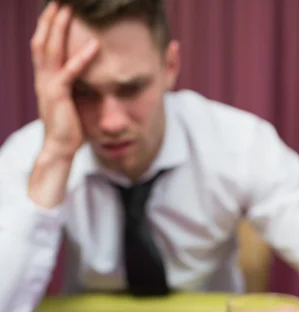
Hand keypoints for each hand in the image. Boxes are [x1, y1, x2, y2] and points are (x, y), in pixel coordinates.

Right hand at [31, 2, 98, 159]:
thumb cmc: (69, 128)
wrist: (59, 149)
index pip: (43, 45)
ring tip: (70, 8)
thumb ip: (75, 85)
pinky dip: (82, 57)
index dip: (48, 25)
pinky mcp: (58, 95)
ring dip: (60, 27)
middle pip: (42, 40)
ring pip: (50, 49)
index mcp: (44, 78)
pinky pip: (70, 72)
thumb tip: (88, 75)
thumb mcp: (71, 101)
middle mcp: (42, 78)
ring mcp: (48, 85)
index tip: (56, 8)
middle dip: (50, 18)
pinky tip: (95, 45)